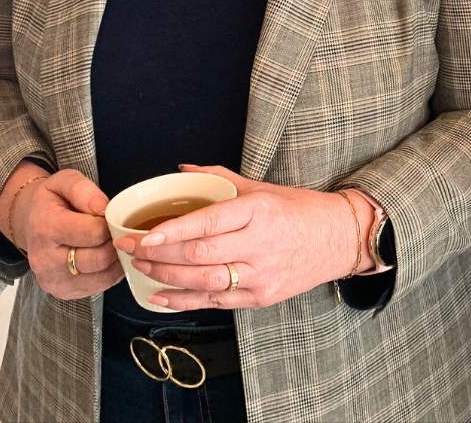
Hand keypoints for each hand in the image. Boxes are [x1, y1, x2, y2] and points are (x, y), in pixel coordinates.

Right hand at [3, 167, 121, 299]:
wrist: (32, 222)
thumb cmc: (53, 200)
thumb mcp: (64, 181)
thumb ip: (84, 189)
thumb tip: (102, 208)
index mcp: (46, 228)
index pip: (93, 233)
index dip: (110, 223)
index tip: (109, 216)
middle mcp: (45, 260)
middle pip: (99, 258)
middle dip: (115, 242)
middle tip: (116, 230)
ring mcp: (53, 281)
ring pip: (102, 276)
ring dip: (116, 259)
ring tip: (113, 242)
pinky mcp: (62, 292)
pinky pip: (99, 286)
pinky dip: (110, 272)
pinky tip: (107, 256)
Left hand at [113, 165, 366, 310]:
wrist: (340, 238)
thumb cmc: (301, 209)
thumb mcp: (264, 188)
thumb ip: (221, 178)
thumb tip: (183, 169)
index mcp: (259, 211)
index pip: (208, 223)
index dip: (171, 232)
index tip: (143, 235)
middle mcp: (260, 244)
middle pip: (199, 254)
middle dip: (158, 254)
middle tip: (130, 249)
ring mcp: (260, 274)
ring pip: (203, 281)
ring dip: (166, 276)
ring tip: (142, 268)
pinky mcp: (261, 297)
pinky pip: (215, 301)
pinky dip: (184, 300)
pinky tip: (161, 295)